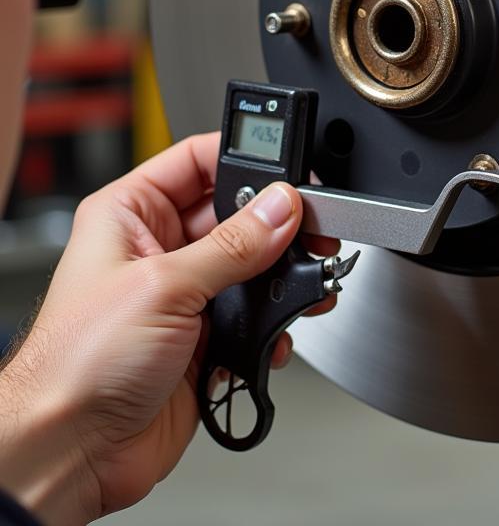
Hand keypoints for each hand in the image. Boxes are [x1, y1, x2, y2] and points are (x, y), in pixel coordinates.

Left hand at [0, 132, 338, 524]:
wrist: (72, 454)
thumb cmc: (75, 365)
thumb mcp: (162, 287)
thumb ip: (232, 246)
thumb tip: (280, 208)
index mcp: (131, 214)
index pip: (197, 159)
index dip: (244, 158)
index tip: (288, 170)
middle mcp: (158, 248)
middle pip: (235, 212)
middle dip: (277, 222)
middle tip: (312, 227)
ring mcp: (185, 293)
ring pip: (254, 263)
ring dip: (283, 273)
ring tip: (309, 275)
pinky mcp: (206, 336)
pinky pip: (257, 312)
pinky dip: (277, 320)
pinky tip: (280, 328)